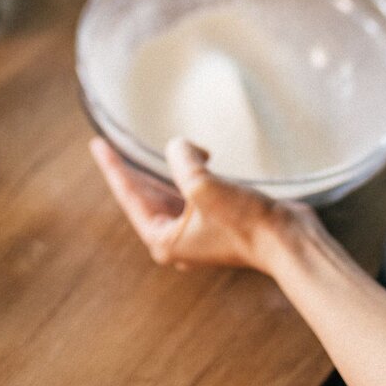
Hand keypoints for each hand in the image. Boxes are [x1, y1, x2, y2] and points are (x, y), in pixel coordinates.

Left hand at [89, 136, 308, 272]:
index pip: (130, 195)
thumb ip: (180, 159)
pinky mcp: (217, 219)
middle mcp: (176, 238)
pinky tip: (200, 156)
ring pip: (169, 192)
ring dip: (165, 169)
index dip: (113, 166)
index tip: (96, 143)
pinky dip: (190, 172)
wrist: (288, 241)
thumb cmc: (245, 221)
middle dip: (132, 169)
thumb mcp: (202, 185)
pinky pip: (191, 191)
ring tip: (150, 149)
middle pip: (145, 195)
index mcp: (163, 239)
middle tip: (106, 145)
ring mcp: (197, 230)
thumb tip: (178, 146)